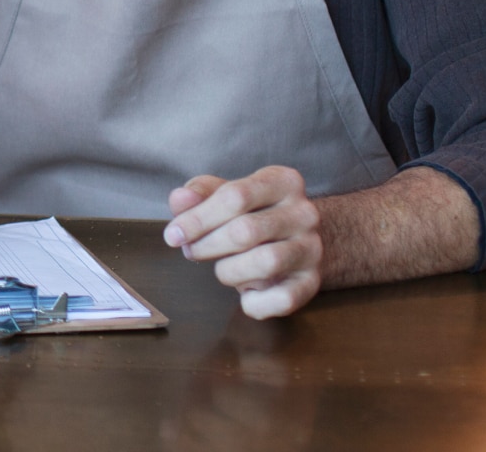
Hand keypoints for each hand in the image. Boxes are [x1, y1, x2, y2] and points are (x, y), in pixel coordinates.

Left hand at [165, 166, 321, 319]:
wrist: (298, 240)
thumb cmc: (251, 214)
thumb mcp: (225, 194)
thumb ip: (199, 194)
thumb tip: (179, 199)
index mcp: (282, 182)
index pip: (235, 196)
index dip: (197, 219)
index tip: (172, 235)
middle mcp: (304, 213)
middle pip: (246, 231)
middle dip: (207, 246)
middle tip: (191, 251)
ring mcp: (312, 249)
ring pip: (265, 263)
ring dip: (229, 272)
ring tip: (223, 269)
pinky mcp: (313, 282)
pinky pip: (282, 299)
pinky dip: (255, 303)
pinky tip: (246, 293)